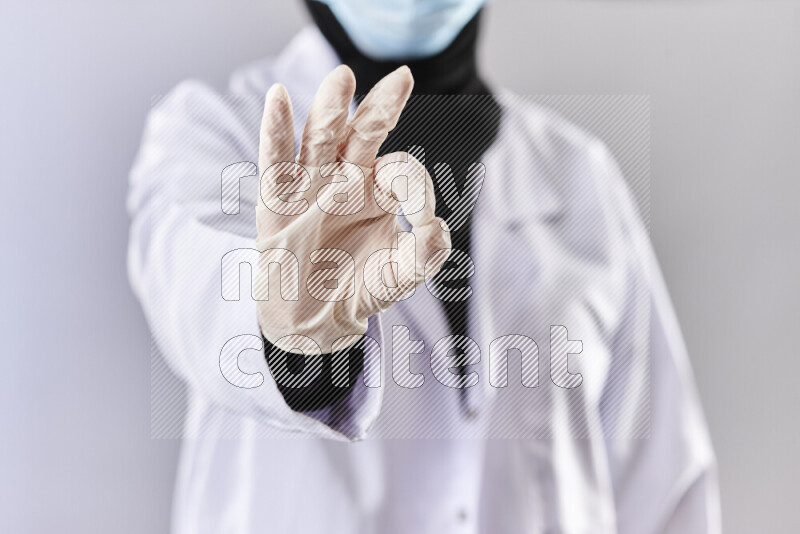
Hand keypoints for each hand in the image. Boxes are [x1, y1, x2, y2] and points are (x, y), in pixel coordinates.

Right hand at [255, 65, 450, 353]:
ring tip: (343, 78)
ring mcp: (311, 185)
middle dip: (381, 107)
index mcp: (380, 191)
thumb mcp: (401, 275)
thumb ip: (425, 252)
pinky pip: (275, 159)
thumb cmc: (361, 289)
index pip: (401, 170)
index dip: (415, 185)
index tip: (422, 215)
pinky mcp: (278, 199)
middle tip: (402, 78)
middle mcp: (347, 178)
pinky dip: (275, 129)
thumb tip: (436, 225)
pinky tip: (278, 98)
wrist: (315, 320)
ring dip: (331, 108)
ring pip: (321, 137)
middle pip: (364, 133)